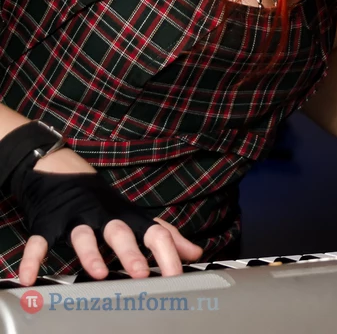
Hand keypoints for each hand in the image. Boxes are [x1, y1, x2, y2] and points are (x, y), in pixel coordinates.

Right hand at [14, 148, 202, 284]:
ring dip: (90, 254)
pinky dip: (33, 258)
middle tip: (141, 273)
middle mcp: (105, 216)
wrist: (62, 171)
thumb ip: (165, 236)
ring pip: (84, 234)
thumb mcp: (135, 217)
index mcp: (128, 216)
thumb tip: (196, 253)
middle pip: (120, 231)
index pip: (154, 231)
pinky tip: (28, 277)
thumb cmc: (104, 203)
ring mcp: (76, 218)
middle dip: (130, 252)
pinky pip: (40, 241)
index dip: (168, 253)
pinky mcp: (49, 223)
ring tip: (97, 273)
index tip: (178, 276)